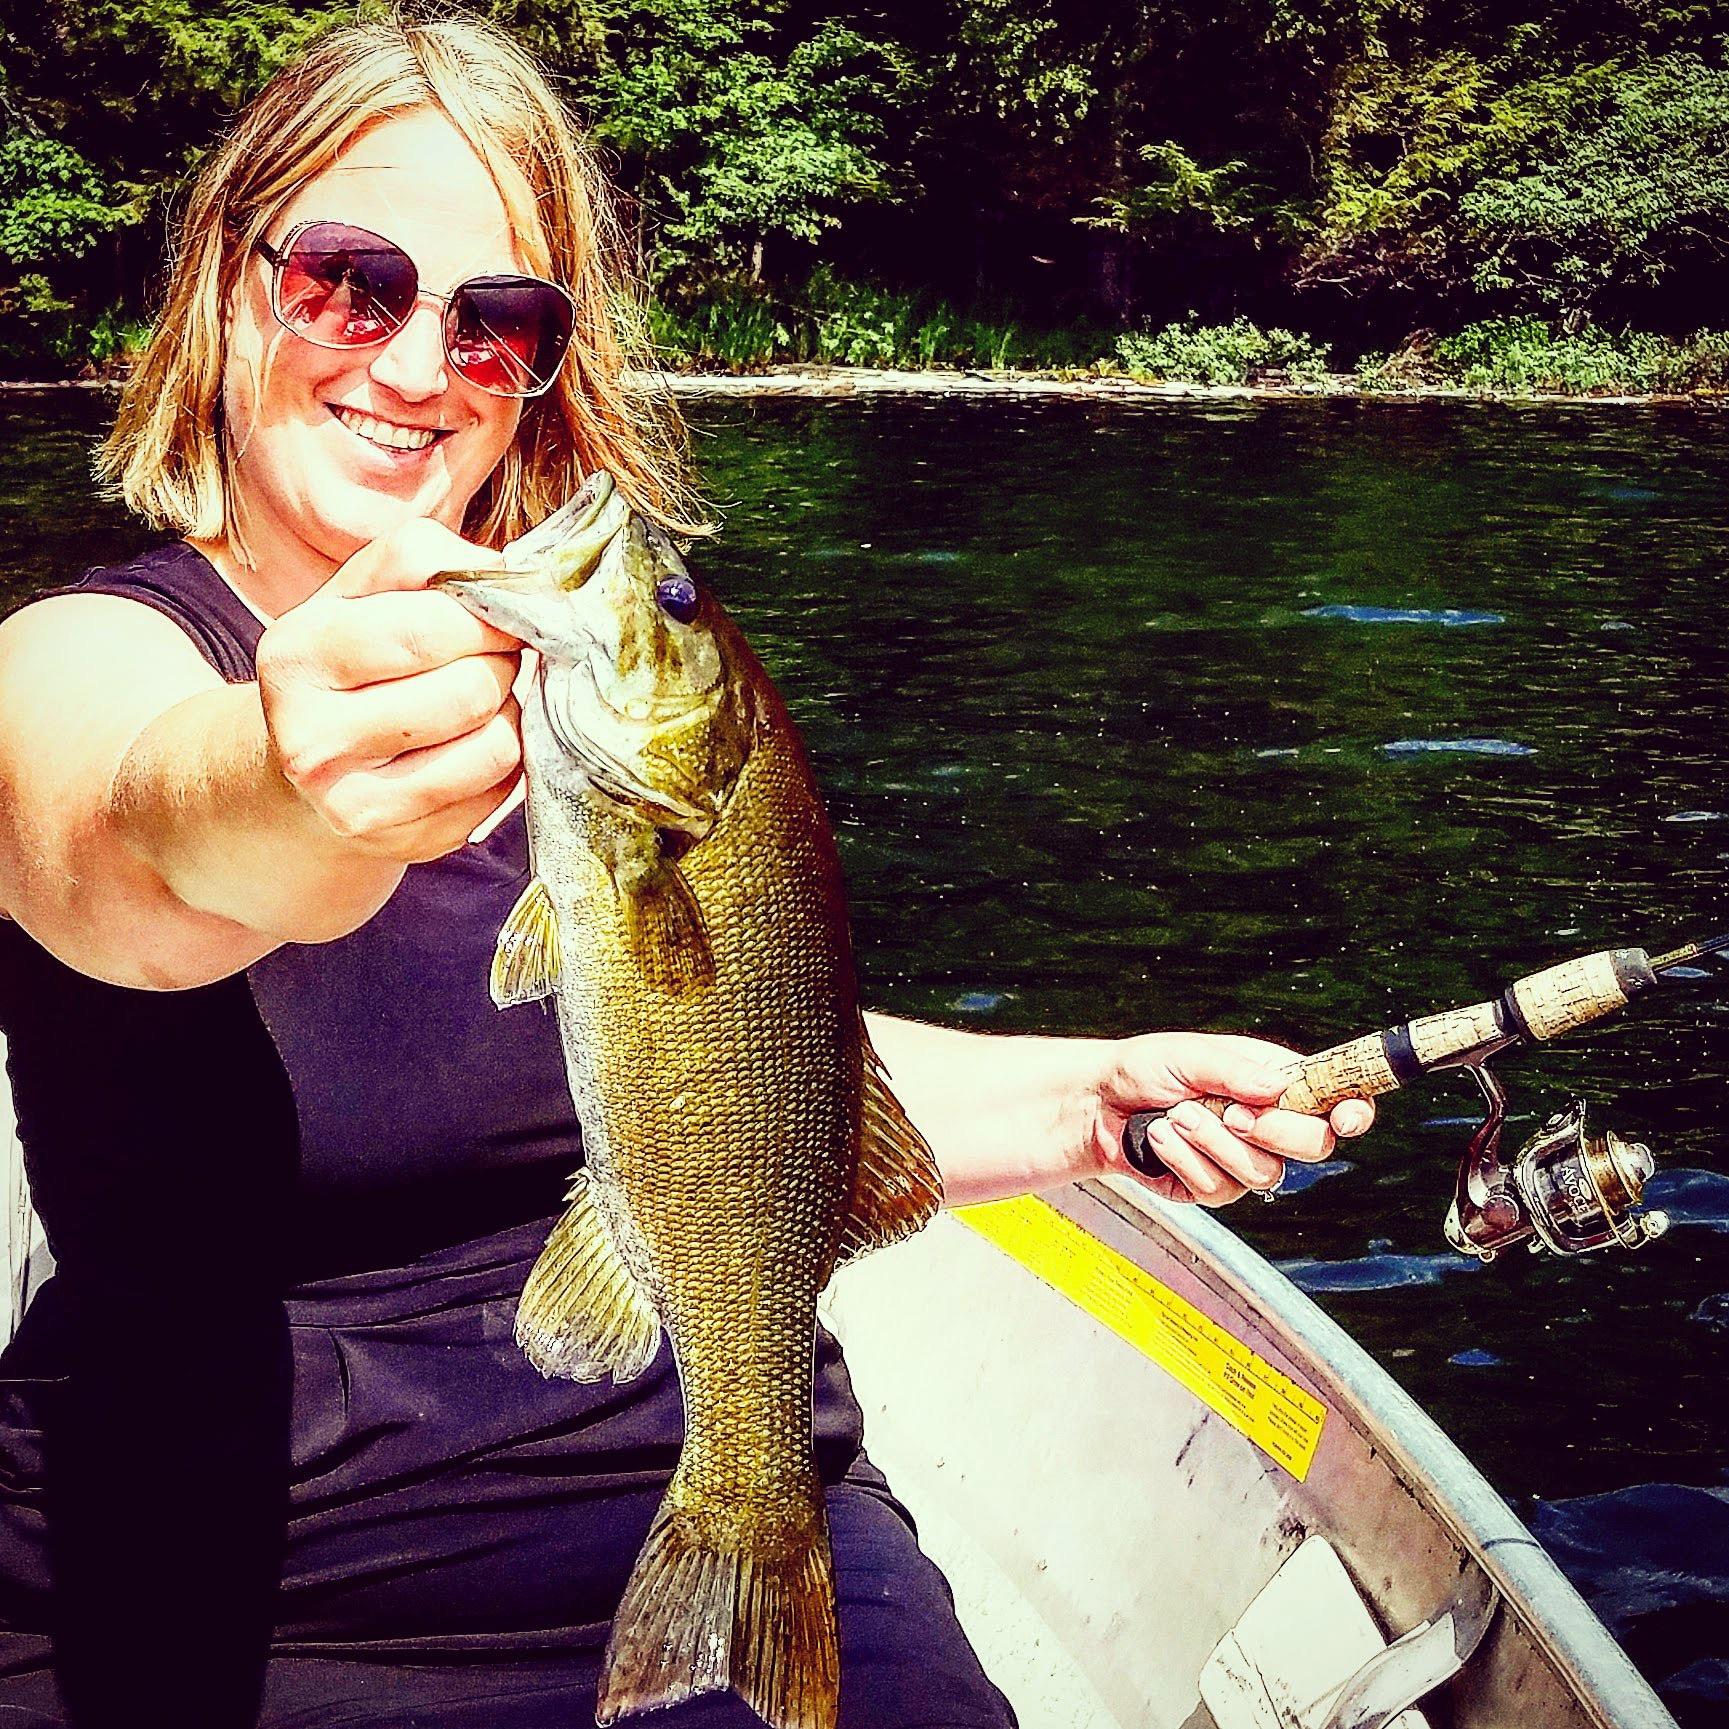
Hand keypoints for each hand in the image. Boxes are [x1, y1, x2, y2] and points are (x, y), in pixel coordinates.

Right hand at [256, 520, 523, 862]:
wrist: (310, 759)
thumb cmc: (354, 658)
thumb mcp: (364, 589)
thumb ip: (425, 558)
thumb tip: (509, 576)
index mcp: (298, 655)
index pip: (425, 631)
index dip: (489, 619)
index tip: (507, 614)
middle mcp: (312, 738)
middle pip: (468, 692)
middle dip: (504, 664)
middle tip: (499, 657)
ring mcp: (353, 803)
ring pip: (495, 747)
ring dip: (513, 714)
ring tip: (491, 697)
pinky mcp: (402, 843)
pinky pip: (500, 794)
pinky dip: (508, 762)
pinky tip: (478, 743)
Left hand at [1089, 1031, 1375, 1207]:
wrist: (1099, 1104)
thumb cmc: (1146, 1069)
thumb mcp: (1188, 1055)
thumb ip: (1233, 1071)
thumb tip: (1276, 1090)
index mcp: (1276, 1083)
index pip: (1336, 1101)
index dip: (1354, 1111)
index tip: (1347, 1117)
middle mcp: (1268, 1124)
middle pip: (1315, 1147)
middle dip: (1276, 1131)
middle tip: (1232, 1113)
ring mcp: (1243, 1160)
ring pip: (1265, 1173)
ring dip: (1213, 1142)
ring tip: (1176, 1115)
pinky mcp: (1212, 1187)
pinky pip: (1220, 1189)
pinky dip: (1186, 1161)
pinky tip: (1161, 1138)